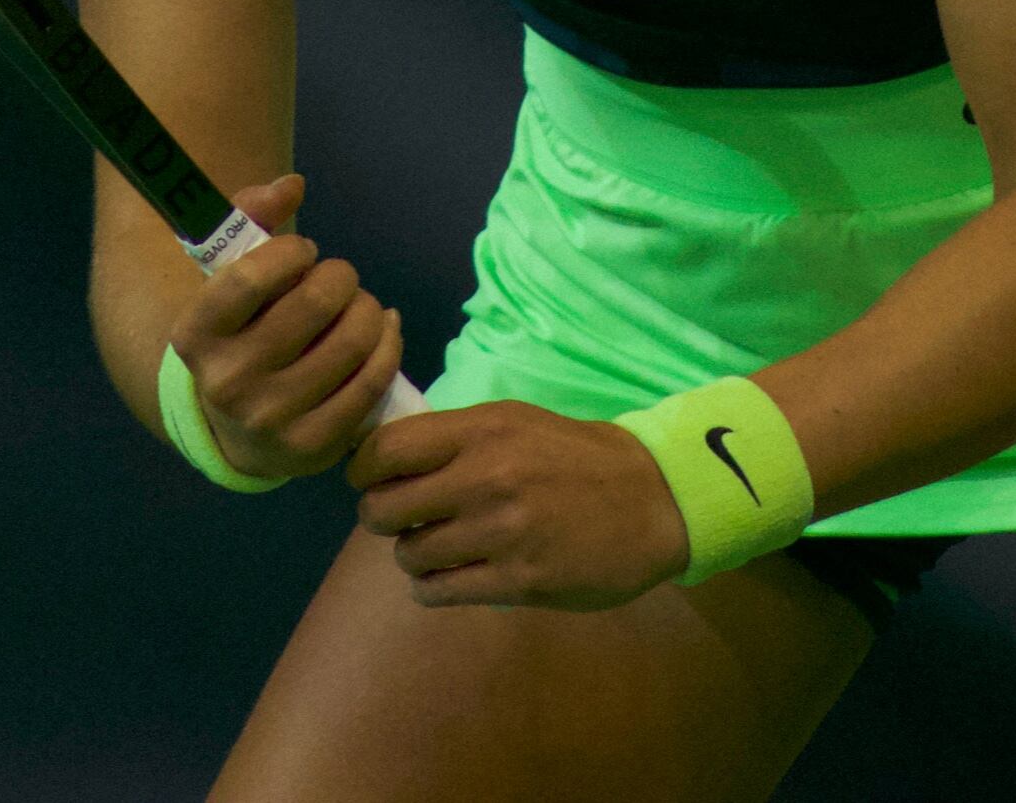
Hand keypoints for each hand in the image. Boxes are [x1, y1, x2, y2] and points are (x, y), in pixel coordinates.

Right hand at [168, 175, 403, 482]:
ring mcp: (270, 420)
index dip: (292, 253)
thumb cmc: (240, 332)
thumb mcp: (228, 277)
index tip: (303, 254)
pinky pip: (372, 380)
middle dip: (340, 277)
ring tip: (359, 307)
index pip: (251, 275)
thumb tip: (292, 187)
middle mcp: (226, 381)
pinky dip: (389, 344)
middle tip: (338, 280)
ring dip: (369, 309)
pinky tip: (383, 331)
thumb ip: (250, 218)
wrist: (235, 428)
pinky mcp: (313, 447)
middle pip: (315, 303)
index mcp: (195, 334)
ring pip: (351, 341)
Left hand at [346, 400, 693, 609]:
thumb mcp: (515, 422)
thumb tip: (386, 457)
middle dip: (381, 518)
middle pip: (383, 510)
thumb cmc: (576, 456)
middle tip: (402, 520)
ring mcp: (501, 533)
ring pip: (409, 555)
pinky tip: (453, 577)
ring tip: (437, 549)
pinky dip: (433, 588)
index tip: (370, 481)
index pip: (385, 451)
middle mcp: (484, 478)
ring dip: (413, 555)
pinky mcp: (518, 580)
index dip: (363, 471)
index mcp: (481, 431)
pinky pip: (440, 592)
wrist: (653, 500)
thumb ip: (455, 437)